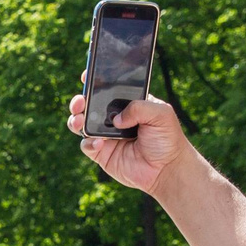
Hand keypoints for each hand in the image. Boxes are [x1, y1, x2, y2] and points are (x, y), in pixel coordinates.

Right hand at [67, 86, 192, 196]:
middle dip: (80, 100)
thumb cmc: (168, 139)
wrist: (166, 169)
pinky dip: (89, 143)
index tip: (87, 75)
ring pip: (82, 124)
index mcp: (128, 104)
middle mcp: (114, 118)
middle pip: (90, 105)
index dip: (96, 81)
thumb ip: (140, 108)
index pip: (109, 89)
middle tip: (80, 101)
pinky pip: (87, 145)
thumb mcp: (161, 113)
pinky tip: (99, 143)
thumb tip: (116, 118)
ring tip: (80, 120)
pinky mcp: (102, 153)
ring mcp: (106, 135)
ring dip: (77, 119)